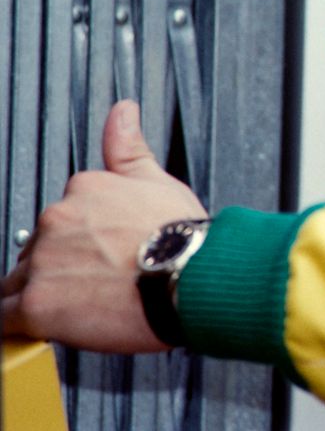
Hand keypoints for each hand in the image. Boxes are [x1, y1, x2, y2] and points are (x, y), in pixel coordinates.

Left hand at [2, 100, 206, 351]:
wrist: (194, 280)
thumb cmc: (184, 239)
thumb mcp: (158, 182)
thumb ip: (128, 147)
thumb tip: (122, 111)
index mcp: (83, 190)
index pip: (61, 218)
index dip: (79, 241)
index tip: (99, 254)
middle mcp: (56, 220)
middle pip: (38, 249)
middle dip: (57, 268)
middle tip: (96, 284)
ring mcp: (43, 263)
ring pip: (19, 282)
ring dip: (40, 295)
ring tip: (83, 307)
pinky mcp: (36, 305)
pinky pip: (6, 318)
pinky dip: (19, 324)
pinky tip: (47, 325)